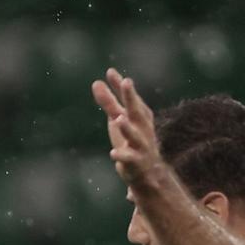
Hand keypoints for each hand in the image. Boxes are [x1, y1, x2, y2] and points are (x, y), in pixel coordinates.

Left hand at [91, 67, 162, 195]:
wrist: (148, 172)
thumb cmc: (131, 140)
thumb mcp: (118, 120)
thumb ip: (108, 102)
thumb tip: (96, 83)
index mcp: (139, 115)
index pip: (130, 98)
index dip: (121, 86)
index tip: (110, 72)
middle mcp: (142, 128)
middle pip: (137, 111)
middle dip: (131, 97)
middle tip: (126, 82)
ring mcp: (141, 145)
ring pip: (135, 135)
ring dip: (128, 127)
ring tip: (119, 119)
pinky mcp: (136, 162)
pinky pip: (129, 158)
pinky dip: (122, 155)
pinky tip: (113, 153)